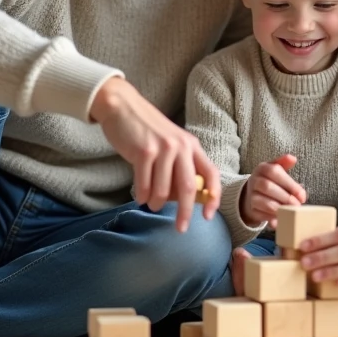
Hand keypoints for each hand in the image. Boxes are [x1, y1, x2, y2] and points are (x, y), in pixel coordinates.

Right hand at [90, 77, 220, 231]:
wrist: (124, 107)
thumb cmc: (147, 132)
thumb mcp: (171, 145)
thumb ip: (181, 167)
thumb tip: (186, 201)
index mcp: (192, 146)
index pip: (211, 173)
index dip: (213, 196)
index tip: (209, 216)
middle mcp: (181, 146)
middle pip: (188, 188)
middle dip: (185, 213)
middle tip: (180, 228)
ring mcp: (163, 148)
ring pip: (163, 190)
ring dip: (156, 203)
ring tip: (151, 203)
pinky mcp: (143, 152)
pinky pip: (144, 185)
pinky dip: (142, 196)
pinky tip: (140, 197)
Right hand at [240, 154, 305, 227]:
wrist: (254, 194)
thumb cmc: (272, 181)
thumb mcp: (277, 170)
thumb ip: (284, 164)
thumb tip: (293, 158)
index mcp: (262, 168)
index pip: (274, 172)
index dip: (289, 184)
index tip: (302, 194)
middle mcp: (254, 180)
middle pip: (267, 187)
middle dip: (285, 197)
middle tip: (297, 205)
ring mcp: (251, 195)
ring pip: (263, 202)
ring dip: (279, 208)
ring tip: (291, 212)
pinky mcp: (251, 209)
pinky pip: (261, 214)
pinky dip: (272, 218)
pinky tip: (281, 220)